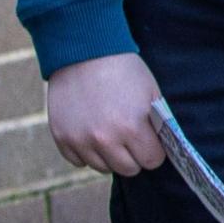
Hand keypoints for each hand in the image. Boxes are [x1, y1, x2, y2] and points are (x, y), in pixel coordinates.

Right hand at [46, 53, 170, 176]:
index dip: (153, 151)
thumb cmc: (124, 71)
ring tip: (110, 134)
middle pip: (128, 169)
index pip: (151, 161)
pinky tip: (91, 134)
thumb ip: (157, 125)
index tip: (150, 142)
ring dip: (109, 156)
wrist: (84, 52)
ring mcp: (80, 140)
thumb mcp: (150, 94)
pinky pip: (78, 161)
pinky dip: (86, 153)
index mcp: (132, 127)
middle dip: (133, 156)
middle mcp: (105, 139)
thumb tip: (162, 148)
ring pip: (102, 168)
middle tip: (130, 140)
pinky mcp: (61, 138)